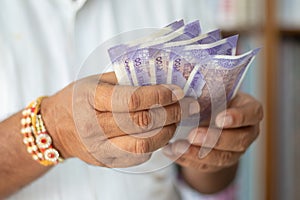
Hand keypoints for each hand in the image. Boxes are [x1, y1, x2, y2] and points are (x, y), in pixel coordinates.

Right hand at [40, 72, 195, 167]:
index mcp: (89, 98)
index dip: (159, 95)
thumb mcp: (97, 80)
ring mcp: (99, 148)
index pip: (131, 100)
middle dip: (171, 113)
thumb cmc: (78, 98)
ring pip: (143, 144)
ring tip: (177, 120)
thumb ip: (127, 79)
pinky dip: (155, 144)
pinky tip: (161, 133)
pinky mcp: (106, 161)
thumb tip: (162, 76)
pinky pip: (138, 156)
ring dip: (167, 131)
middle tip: (187, 105)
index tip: (177, 91)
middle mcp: (93, 127)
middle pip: (142, 123)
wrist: (56, 128)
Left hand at [163, 92, 262, 171]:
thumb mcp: (214, 90)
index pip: (252, 113)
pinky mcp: (220, 163)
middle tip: (193, 135)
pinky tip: (172, 153)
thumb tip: (185, 81)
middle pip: (238, 140)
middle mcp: (247, 132)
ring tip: (178, 147)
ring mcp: (236, 150)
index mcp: (250, 110)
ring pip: (222, 157)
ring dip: (198, 154)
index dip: (238, 117)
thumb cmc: (213, 97)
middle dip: (214, 140)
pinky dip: (187, 160)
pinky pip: (206, 166)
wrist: (211, 116)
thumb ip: (207, 88)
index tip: (219, 119)